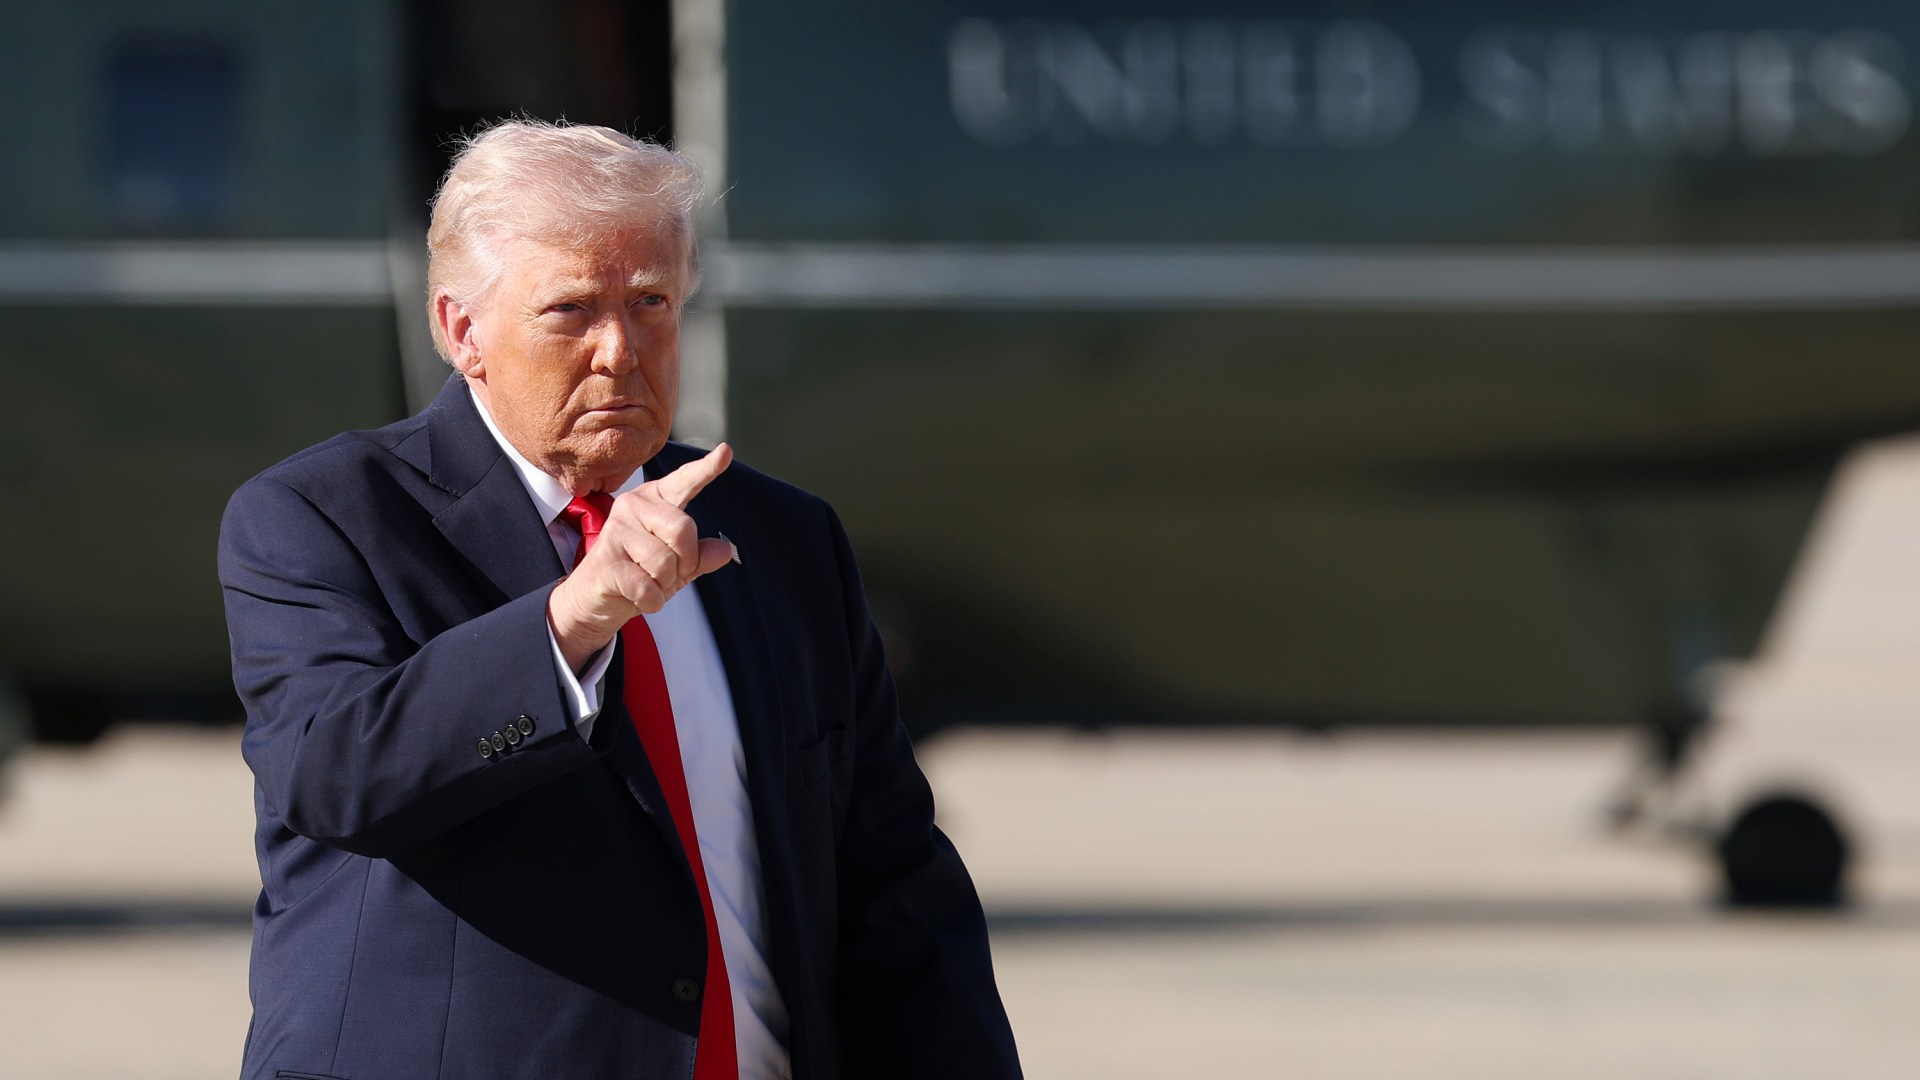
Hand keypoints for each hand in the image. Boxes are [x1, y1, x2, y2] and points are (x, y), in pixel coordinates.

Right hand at [548, 444, 738, 671]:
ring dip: (665, 584)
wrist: (594, 598)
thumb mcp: (678, 565)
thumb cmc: (638, 573)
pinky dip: (651, 601)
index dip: (706, 469)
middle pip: (683, 529)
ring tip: (648, 583)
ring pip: (665, 562)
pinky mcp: (605, 560)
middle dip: (685, 562)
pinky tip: (638, 597)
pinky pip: (647, 586)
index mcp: (655, 500)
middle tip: (668, 574)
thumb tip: (724, 550)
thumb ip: (701, 555)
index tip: (725, 451)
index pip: (684, 482)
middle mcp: (633, 506)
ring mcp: (616, 531)